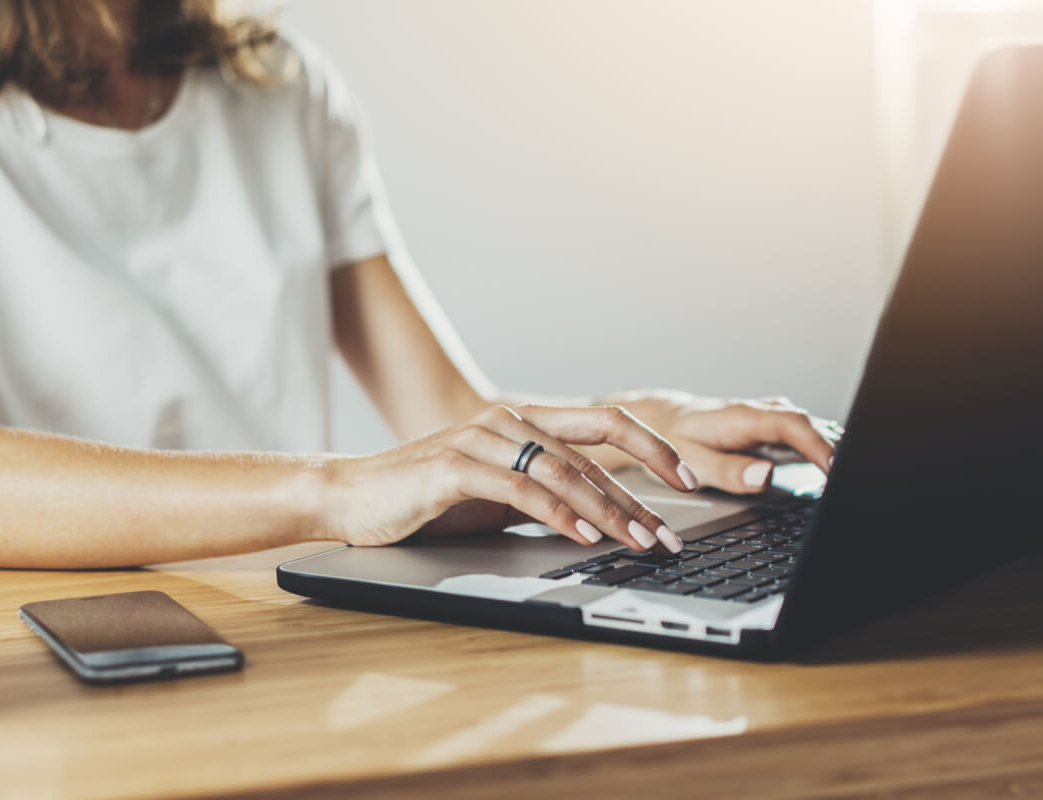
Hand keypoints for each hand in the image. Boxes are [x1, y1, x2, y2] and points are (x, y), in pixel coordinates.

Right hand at [321, 404, 701, 552]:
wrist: (351, 496)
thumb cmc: (424, 498)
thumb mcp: (497, 495)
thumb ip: (544, 494)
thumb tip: (602, 517)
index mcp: (524, 422)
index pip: (604, 423)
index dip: (654, 447)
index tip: (691, 480)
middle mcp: (509, 420)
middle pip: (595, 448)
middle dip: (642, 492)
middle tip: (671, 531)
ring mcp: (482, 438)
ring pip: (564, 470)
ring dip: (609, 510)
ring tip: (640, 542)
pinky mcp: (456, 467)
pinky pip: (522, 489)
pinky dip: (560, 514)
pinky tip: (585, 537)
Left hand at [607, 390, 839, 493]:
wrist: (664, 419)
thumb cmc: (675, 440)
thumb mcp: (692, 461)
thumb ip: (728, 471)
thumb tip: (765, 476)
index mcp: (743, 416)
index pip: (792, 424)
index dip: (818, 445)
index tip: (836, 469)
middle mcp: (762, 412)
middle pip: (811, 424)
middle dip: (839, 449)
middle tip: (858, 478)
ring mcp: (772, 418)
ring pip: (814, 427)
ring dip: (837, 447)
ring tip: (856, 475)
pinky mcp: (775, 428)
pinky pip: (808, 434)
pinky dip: (827, 448)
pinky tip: (840, 467)